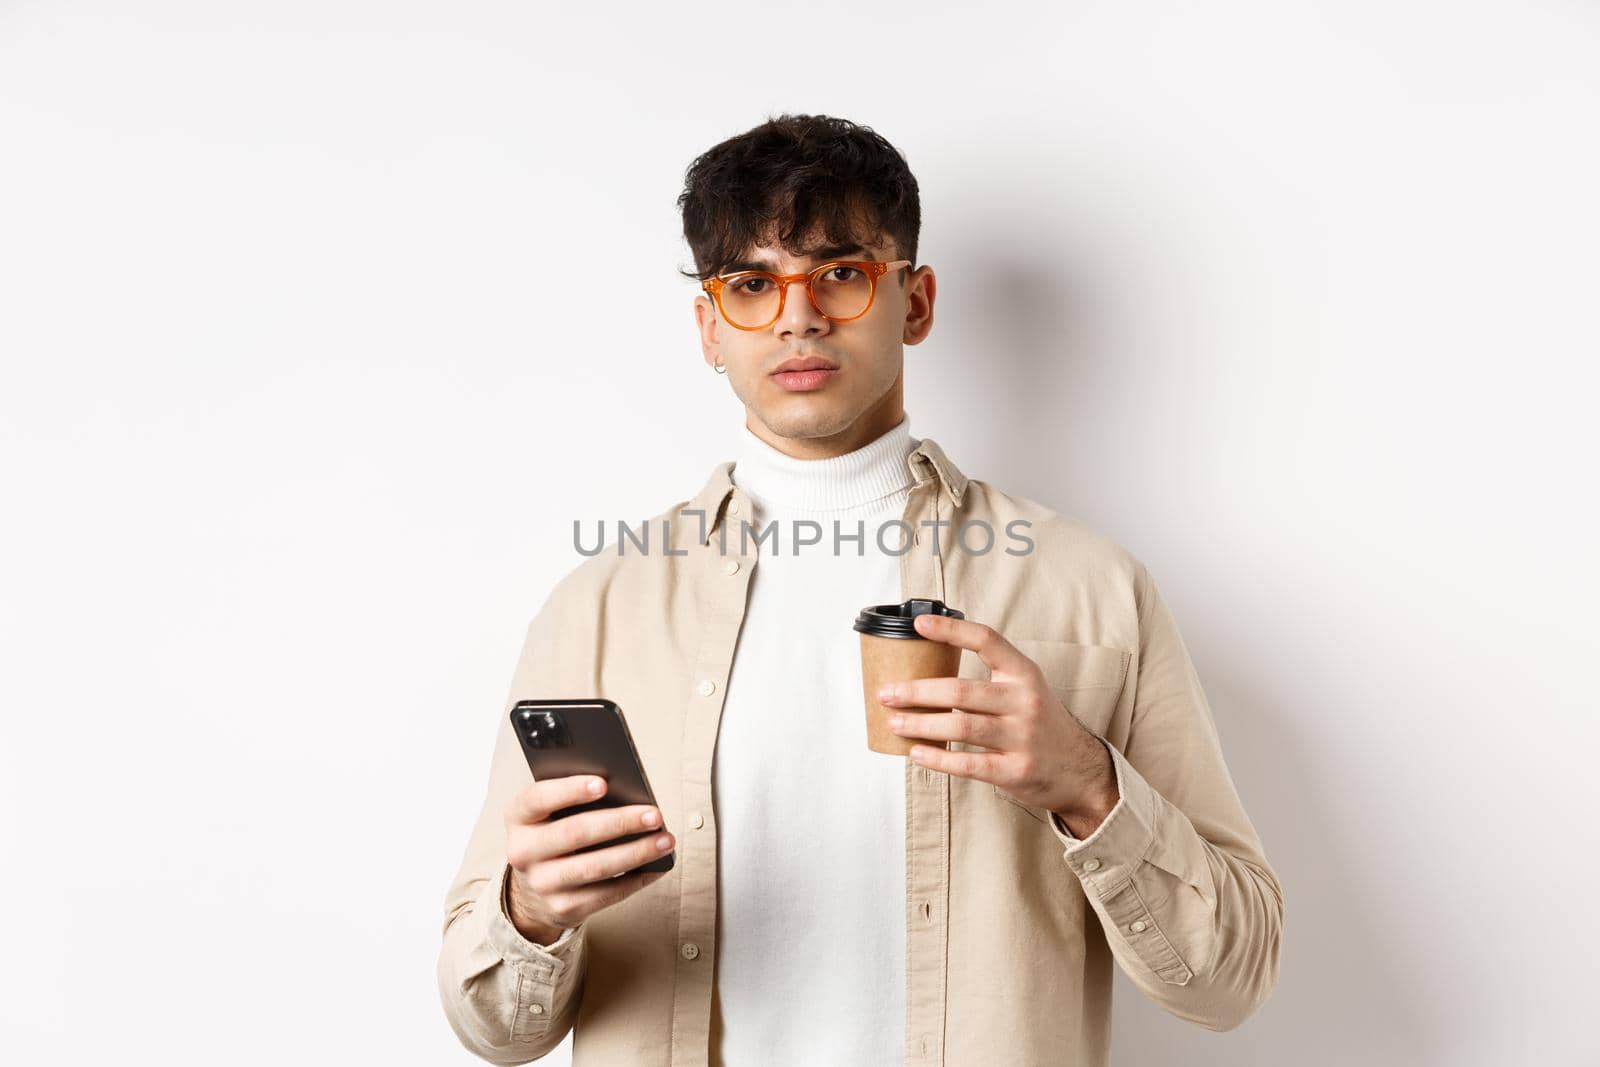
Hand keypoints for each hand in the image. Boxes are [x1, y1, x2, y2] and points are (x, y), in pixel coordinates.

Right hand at [502, 775, 674, 944]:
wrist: (533, 892)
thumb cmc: (553, 834)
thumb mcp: (549, 814)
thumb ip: (573, 798)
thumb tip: (627, 792)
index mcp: (518, 817)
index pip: (538, 798)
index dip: (570, 790)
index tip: (604, 783)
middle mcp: (523, 851)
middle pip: (575, 833)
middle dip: (620, 822)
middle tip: (655, 814)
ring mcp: (542, 884)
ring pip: (596, 867)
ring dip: (637, 852)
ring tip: (666, 840)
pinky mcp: (564, 908)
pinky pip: (607, 894)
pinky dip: (636, 879)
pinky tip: (657, 866)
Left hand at [882, 613, 1119, 836]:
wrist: (1081, 769)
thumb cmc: (1040, 724)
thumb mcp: (1025, 689)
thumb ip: (989, 679)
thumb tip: (928, 671)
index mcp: (1024, 674)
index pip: (986, 640)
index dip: (951, 630)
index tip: (919, 625)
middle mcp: (1025, 702)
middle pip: (960, 690)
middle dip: (916, 691)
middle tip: (887, 693)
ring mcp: (1022, 737)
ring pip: (959, 726)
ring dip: (920, 724)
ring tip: (895, 722)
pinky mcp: (1016, 770)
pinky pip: (968, 764)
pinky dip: (937, 758)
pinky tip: (917, 752)